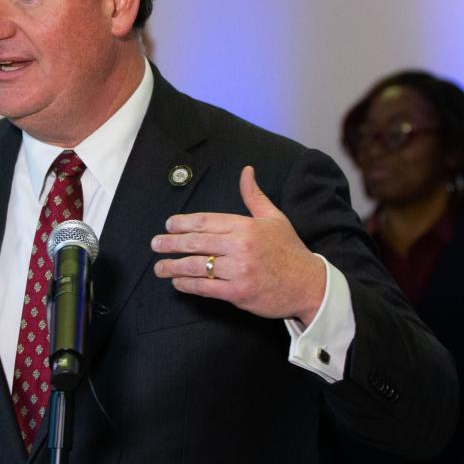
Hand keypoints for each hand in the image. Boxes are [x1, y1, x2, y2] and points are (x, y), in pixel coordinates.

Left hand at [152, 165, 326, 322]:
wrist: (309, 285)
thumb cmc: (289, 251)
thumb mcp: (274, 218)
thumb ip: (254, 196)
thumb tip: (247, 171)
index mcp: (246, 226)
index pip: (206, 221)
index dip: (183, 223)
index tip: (169, 224)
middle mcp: (240, 246)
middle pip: (196, 242)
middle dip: (171, 243)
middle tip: (155, 244)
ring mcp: (239, 270)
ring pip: (197, 266)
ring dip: (173, 266)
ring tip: (159, 267)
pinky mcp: (238, 292)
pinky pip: (206, 287)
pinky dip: (188, 285)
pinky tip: (178, 282)